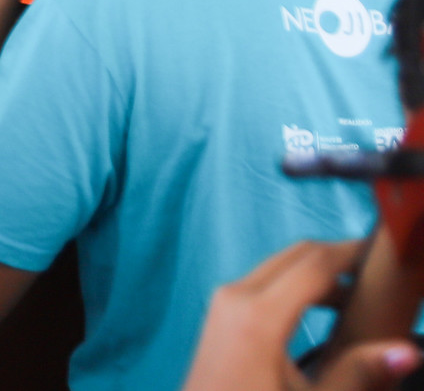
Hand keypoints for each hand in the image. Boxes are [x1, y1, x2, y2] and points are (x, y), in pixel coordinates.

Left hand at [180, 239, 414, 390]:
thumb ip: (358, 373)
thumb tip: (406, 351)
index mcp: (259, 315)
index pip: (315, 263)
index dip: (353, 252)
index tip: (385, 255)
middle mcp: (235, 296)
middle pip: (296, 255)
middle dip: (338, 257)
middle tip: (378, 273)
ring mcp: (223, 301)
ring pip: (279, 265)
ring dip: (318, 272)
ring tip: (360, 294)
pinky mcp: (220, 311)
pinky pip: (263, 281)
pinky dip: (296, 283)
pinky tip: (325, 307)